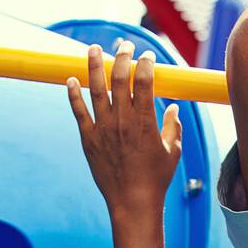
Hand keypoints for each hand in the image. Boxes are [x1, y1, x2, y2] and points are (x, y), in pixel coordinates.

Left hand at [67, 42, 181, 218]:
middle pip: (119, 78)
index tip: (146, 56)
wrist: (132, 202)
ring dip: (93, 65)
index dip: (145, 64)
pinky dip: (74, 94)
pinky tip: (72, 80)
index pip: (144, 81)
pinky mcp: (89, 139)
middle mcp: (122, 121)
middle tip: (124, 46)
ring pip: (95, 88)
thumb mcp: (173, 152)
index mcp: (145, 122)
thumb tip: (175, 109)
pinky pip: (79, 111)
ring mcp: (103, 128)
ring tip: (93, 49)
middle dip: (122, 56)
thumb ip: (173, 127)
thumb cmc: (156, 179)